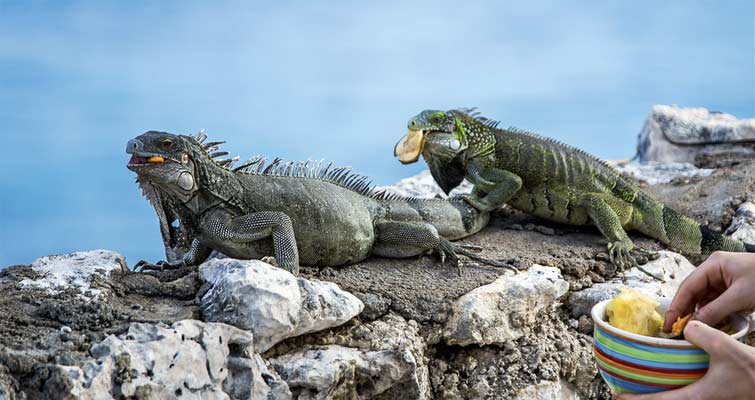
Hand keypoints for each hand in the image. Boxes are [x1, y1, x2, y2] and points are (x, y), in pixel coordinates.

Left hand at [619, 320, 754, 399]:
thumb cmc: (752, 372)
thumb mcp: (726, 348)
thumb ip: (702, 335)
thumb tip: (686, 327)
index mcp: (696, 398)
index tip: (618, 395)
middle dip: (644, 399)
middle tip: (625, 392)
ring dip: (661, 396)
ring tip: (643, 387)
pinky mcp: (712, 398)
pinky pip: (686, 398)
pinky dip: (674, 393)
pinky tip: (671, 382)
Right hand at [663, 251, 754, 331]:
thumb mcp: (740, 296)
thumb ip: (715, 310)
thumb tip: (693, 325)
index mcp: (713, 265)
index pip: (688, 286)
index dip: (677, 306)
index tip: (669, 324)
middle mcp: (714, 270)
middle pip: (693, 293)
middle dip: (687, 311)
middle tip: (677, 331)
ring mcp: (723, 280)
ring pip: (704, 300)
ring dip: (701, 315)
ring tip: (694, 331)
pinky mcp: (731, 289)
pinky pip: (716, 303)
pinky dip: (713, 314)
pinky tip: (711, 326)